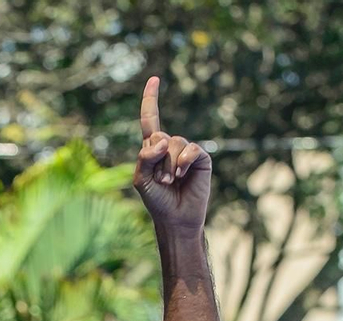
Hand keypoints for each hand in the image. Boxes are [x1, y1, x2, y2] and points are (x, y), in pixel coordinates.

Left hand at [133, 76, 211, 232]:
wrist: (176, 219)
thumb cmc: (157, 200)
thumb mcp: (141, 180)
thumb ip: (145, 157)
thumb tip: (163, 139)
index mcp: (153, 149)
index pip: (150, 120)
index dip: (151, 100)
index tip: (155, 79)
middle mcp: (170, 146)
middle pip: (160, 136)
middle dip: (158, 159)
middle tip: (162, 181)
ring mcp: (186, 151)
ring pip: (175, 143)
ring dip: (170, 165)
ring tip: (172, 181)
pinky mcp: (201, 158)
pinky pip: (192, 149)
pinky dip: (185, 161)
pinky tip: (183, 174)